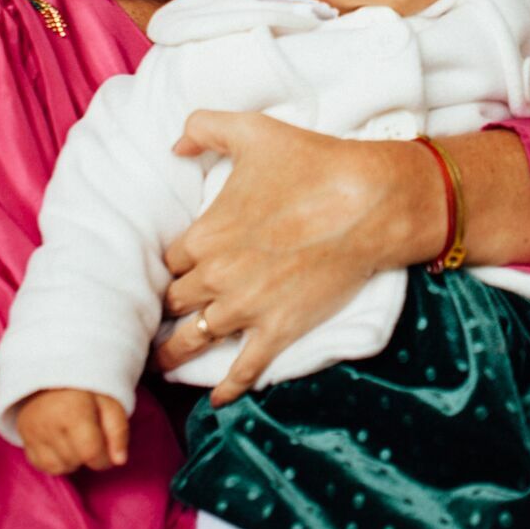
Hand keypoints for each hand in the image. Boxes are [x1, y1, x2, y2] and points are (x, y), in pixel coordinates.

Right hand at [16, 389, 128, 474]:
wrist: (54, 374)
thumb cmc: (87, 388)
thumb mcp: (110, 401)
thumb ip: (118, 431)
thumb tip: (120, 461)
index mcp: (73, 411)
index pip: (91, 452)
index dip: (104, 458)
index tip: (108, 449)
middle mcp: (49, 423)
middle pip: (75, 461)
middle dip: (88, 456)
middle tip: (91, 436)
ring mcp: (32, 432)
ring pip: (58, 467)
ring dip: (72, 460)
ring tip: (76, 439)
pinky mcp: (24, 437)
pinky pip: (41, 465)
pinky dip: (55, 461)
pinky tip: (62, 445)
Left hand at [157, 110, 429, 404]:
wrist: (369, 202)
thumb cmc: (312, 163)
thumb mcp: (253, 130)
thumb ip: (204, 128)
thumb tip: (174, 146)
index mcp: (205, 235)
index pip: (169, 261)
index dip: (173, 265)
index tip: (175, 271)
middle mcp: (217, 277)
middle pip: (175, 303)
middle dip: (168, 308)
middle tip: (160, 318)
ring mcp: (246, 309)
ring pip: (194, 341)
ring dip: (175, 353)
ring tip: (163, 363)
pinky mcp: (279, 330)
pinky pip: (243, 369)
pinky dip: (227, 388)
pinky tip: (216, 400)